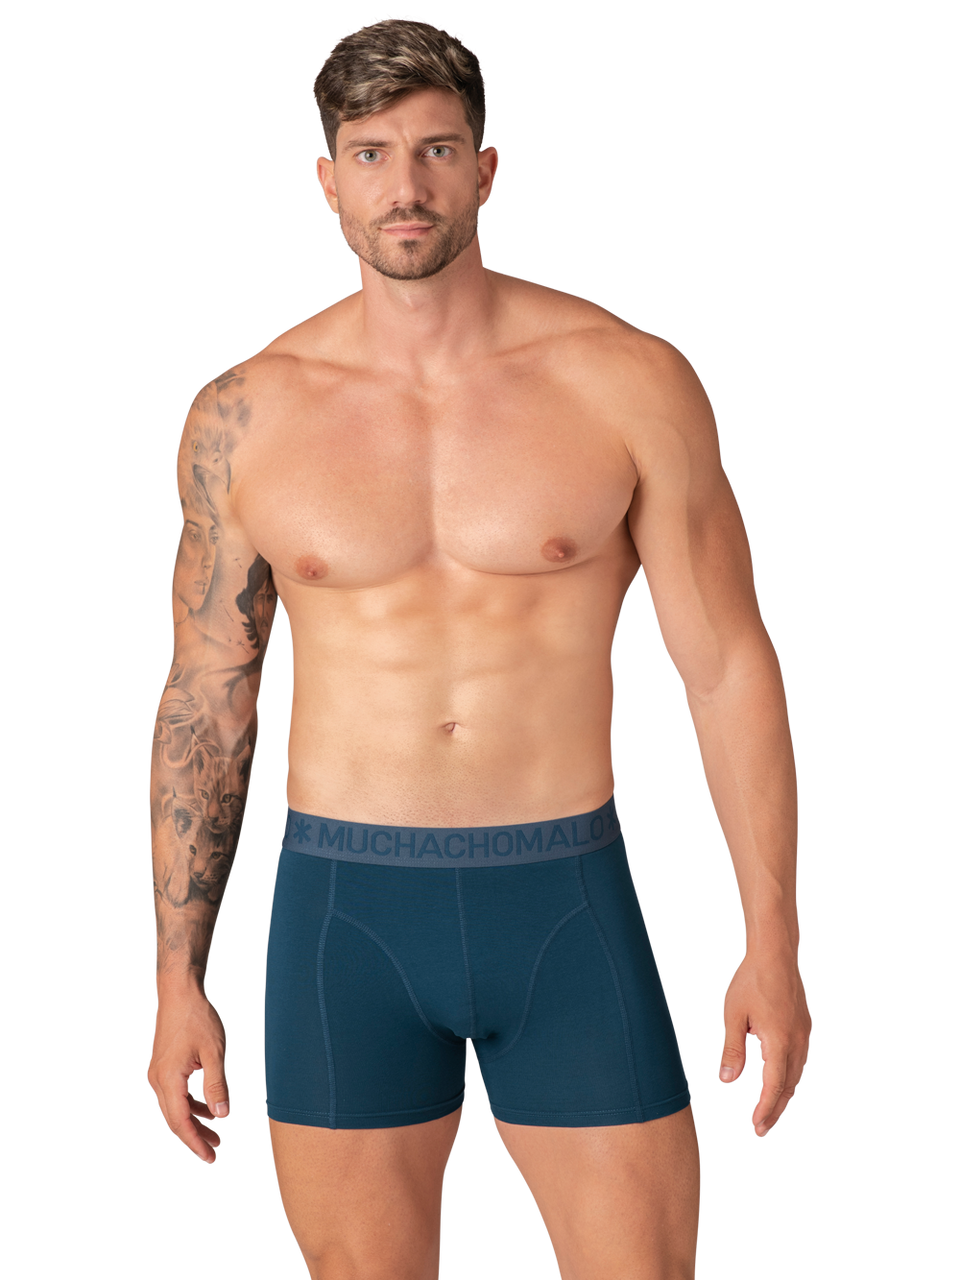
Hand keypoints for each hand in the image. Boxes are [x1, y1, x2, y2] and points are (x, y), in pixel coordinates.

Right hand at [145, 987, 231, 1166]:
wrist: (179, 991)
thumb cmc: (197, 1017)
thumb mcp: (214, 1052)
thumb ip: (217, 1086)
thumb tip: (223, 1117)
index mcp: (168, 1080)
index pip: (181, 1122)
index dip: (195, 1143)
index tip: (210, 1158)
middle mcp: (157, 1081)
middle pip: (175, 1120)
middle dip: (195, 1139)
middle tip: (215, 1153)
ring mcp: (157, 1074)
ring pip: (175, 1109)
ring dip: (194, 1123)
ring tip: (216, 1136)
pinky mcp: (162, 1066)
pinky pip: (175, 1095)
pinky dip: (191, 1105)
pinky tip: (208, 1110)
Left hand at [716, 951, 812, 1139]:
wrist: (775, 952)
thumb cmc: (751, 980)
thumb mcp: (733, 1015)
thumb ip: (731, 1049)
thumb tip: (727, 1082)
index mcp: (779, 1042)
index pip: (773, 1087)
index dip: (765, 1110)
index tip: (756, 1128)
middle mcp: (798, 1042)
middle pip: (789, 1086)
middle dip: (776, 1110)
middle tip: (762, 1130)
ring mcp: (805, 1033)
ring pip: (798, 1074)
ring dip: (785, 1096)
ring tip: (772, 1112)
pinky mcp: (806, 1025)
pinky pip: (801, 1060)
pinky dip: (791, 1077)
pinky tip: (782, 1080)